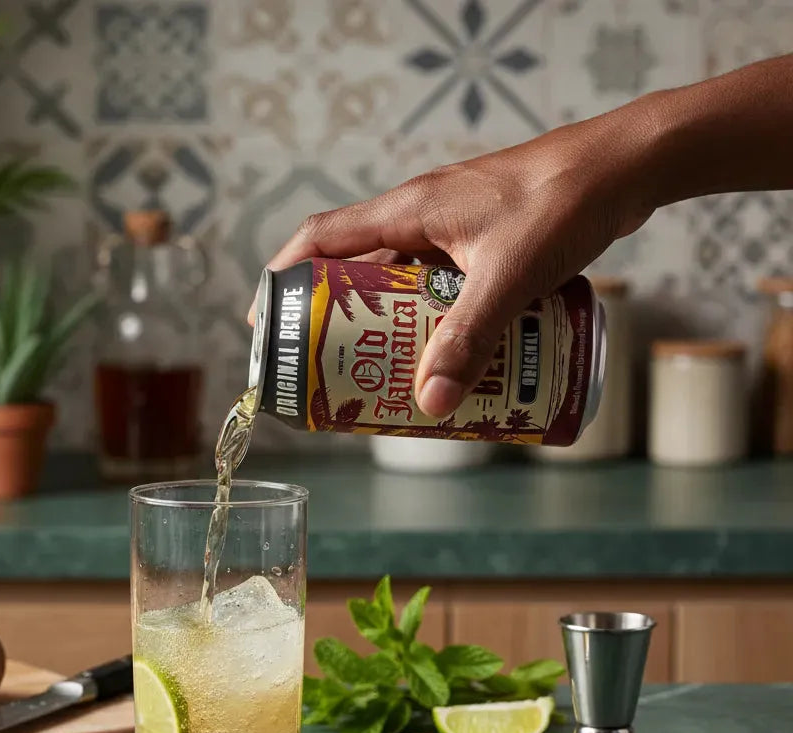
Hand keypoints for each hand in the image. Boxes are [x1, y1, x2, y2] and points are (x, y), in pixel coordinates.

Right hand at [258, 116, 657, 418]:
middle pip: (356, 267)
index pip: (322, 238)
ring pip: (400, 280)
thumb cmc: (564, 203)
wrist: (626, 166)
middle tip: (331, 367)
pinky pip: (439, 285)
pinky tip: (450, 353)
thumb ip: (468, 341)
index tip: (268, 322)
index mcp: (409, 209)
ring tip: (386, 372)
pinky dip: (434, 318)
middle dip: (339, 318)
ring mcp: (453, 227)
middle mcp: (422, 215)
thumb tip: (431, 405)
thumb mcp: (508, 279)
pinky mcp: (483, 240)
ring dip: (390, 323)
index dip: (285, 278)